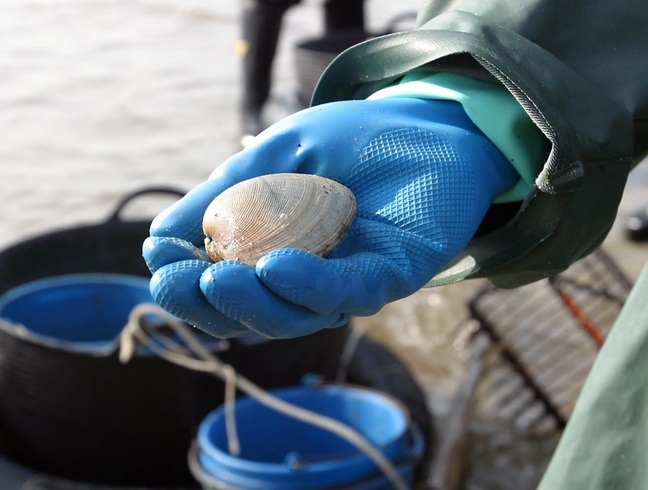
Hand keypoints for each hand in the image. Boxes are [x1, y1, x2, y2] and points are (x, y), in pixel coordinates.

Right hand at [143, 98, 517, 338]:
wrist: (427, 122)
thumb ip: (223, 195)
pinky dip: (308, 285)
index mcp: (277, 255)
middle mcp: (311, 280)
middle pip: (254, 314)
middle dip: (211, 304)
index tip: (157, 258)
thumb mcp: (273, 158)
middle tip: (177, 281)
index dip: (187, 283)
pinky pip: (346, 291)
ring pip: (295, 314)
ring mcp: (351, 282)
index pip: (225, 286)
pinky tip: (276, 267)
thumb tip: (159, 237)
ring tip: (218, 278)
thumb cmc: (350, 142)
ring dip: (253, 302)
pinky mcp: (391, 274)